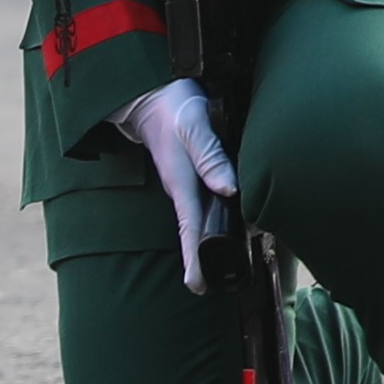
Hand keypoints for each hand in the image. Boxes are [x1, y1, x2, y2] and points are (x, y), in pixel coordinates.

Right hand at [122, 77, 239, 292]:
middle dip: (197, 260)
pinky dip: (210, 220)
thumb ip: (211, 155)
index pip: (190, 227)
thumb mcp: (195, 125)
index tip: (195, 285)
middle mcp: (183, 188)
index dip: (194, 257)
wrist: (153, 94)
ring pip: (197, 219)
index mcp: (182, 182)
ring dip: (204, 242)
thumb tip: (230, 188)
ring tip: (217, 266)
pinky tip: (222, 227)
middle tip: (203, 288)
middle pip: (193, 231)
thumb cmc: (175, 107)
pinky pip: (200, 204)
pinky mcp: (190, 175)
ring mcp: (185, 183)